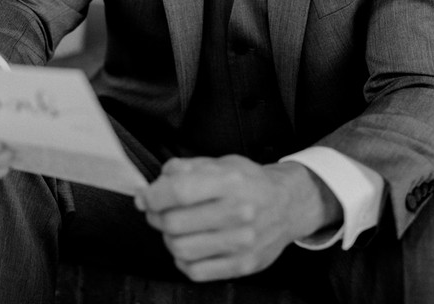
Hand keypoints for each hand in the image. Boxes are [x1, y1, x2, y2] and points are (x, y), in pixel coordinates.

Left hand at [135, 156, 341, 281]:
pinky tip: (190, 247)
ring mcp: (242, 242)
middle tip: (158, 212)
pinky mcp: (243, 265)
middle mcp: (238, 212)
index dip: (152, 196)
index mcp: (230, 181)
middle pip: (174, 223)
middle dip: (156, 217)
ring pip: (181, 249)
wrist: (288, 204)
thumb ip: (185, 168)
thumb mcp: (220, 162)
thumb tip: (152, 186)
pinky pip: (195, 271)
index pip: (178, 191)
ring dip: (168, 239)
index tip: (145, 197)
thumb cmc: (249, 182)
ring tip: (176, 229)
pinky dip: (183, 260)